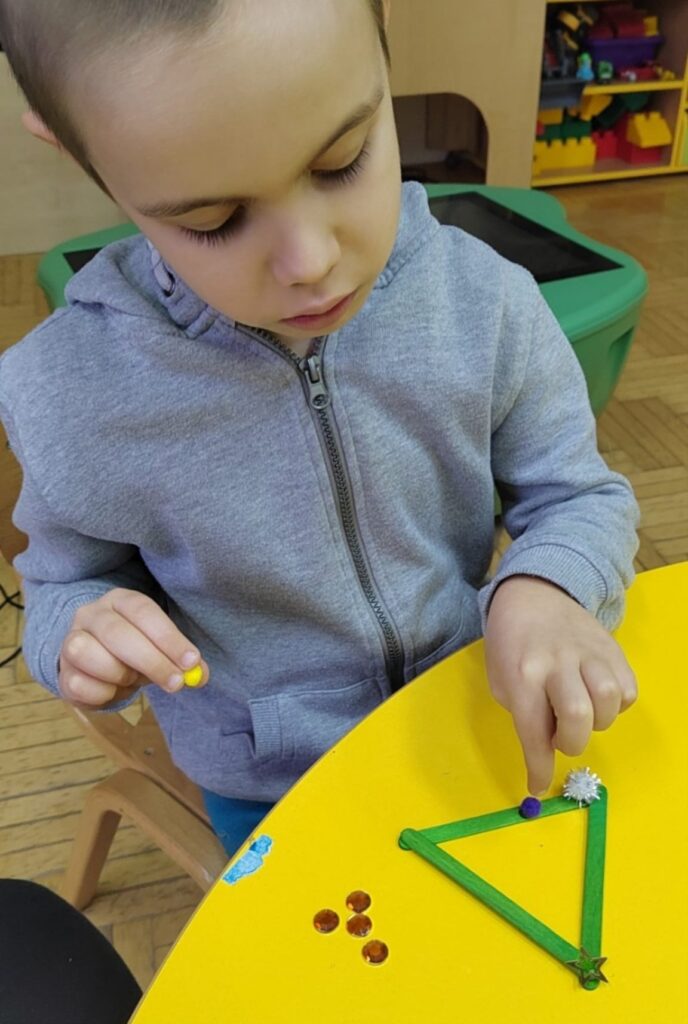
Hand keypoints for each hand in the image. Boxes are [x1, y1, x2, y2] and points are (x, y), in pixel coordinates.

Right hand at [59, 588, 208, 706]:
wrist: (97, 666)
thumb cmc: (134, 651)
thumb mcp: (161, 649)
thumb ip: (181, 660)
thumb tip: (199, 676)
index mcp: (120, 600)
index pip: (143, 611)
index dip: (168, 637)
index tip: (191, 661)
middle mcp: (91, 614)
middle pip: (117, 633)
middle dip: (151, 661)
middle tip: (176, 683)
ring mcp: (71, 640)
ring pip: (87, 654)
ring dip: (119, 673)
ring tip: (132, 679)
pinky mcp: (62, 671)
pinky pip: (79, 684)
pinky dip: (103, 693)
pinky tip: (113, 689)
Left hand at [484, 575, 636, 794]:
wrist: (533, 594)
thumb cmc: (510, 644)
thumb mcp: (501, 680)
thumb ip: (523, 714)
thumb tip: (545, 751)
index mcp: (522, 674)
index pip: (533, 731)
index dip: (538, 768)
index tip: (537, 785)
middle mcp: (556, 662)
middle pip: (579, 716)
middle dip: (571, 742)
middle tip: (561, 736)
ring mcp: (588, 652)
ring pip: (610, 700)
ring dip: (597, 721)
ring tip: (580, 713)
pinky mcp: (611, 647)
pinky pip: (628, 688)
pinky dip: (617, 704)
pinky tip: (597, 697)